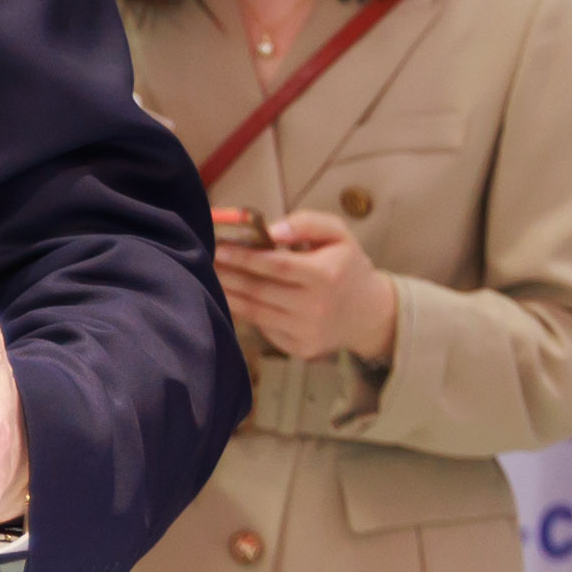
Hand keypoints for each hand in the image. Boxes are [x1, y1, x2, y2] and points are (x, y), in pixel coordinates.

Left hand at [216, 210, 398, 363]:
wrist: (368, 313)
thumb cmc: (346, 266)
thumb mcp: (338, 235)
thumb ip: (306, 223)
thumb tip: (271, 230)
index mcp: (326, 275)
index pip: (276, 266)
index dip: (243, 257)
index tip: (218, 247)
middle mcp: (316, 307)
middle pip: (259, 290)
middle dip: (226, 274)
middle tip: (203, 259)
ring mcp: (307, 331)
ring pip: (254, 311)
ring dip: (227, 293)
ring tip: (208, 276)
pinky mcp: (299, 348)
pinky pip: (262, 327)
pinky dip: (242, 312)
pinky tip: (228, 296)